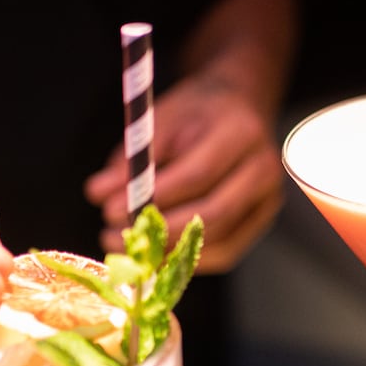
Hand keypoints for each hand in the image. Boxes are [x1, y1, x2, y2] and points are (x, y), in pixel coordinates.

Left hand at [87, 76, 282, 273]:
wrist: (240, 108)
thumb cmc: (196, 111)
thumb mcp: (162, 118)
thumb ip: (134, 155)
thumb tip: (98, 194)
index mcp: (241, 132)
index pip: (199, 174)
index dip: (154, 196)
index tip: (109, 209)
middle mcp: (263, 169)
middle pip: (215, 213)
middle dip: (160, 232)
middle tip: (112, 236)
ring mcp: (267, 200)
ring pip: (221, 240)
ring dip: (170, 251)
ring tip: (126, 246)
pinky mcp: (260, 221)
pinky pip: (226, 251)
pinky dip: (188, 257)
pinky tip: (155, 252)